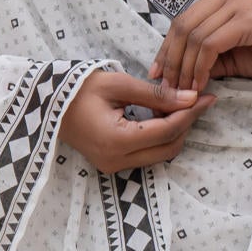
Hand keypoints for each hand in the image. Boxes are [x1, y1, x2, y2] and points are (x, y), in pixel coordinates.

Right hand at [60, 67, 208, 175]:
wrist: (45, 103)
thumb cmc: (77, 88)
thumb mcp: (118, 84)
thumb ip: (156, 94)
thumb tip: (190, 98)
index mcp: (117, 140)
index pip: (167, 130)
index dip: (190, 113)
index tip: (206, 96)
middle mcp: (116, 160)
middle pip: (168, 148)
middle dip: (186, 124)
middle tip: (197, 100)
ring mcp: (113, 166)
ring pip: (160, 154)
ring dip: (175, 132)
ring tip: (181, 105)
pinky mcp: (111, 164)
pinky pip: (146, 155)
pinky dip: (160, 137)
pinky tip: (163, 116)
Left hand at [151, 0, 251, 94]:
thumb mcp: (233, 56)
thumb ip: (207, 58)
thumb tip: (176, 74)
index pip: (184, 20)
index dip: (166, 48)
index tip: (157, 73)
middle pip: (184, 26)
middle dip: (171, 60)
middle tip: (167, 88)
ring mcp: (238, 2)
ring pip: (194, 36)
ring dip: (185, 68)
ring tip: (184, 92)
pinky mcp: (247, 18)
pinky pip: (210, 45)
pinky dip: (200, 67)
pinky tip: (200, 85)